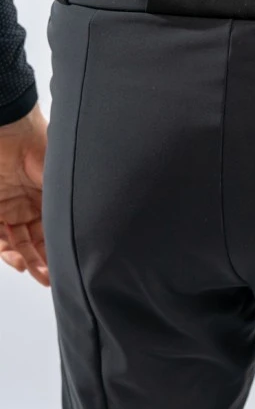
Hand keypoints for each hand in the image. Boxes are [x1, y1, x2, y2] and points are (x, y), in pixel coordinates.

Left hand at [0, 102, 49, 286]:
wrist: (8, 130)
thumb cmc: (37, 145)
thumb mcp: (59, 180)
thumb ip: (67, 203)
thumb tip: (91, 227)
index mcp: (51, 198)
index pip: (55, 232)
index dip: (59, 251)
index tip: (64, 269)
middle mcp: (32, 205)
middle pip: (37, 242)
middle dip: (42, 262)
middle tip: (48, 278)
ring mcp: (11, 207)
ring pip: (17, 243)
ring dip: (24, 259)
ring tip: (31, 271)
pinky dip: (5, 250)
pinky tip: (14, 259)